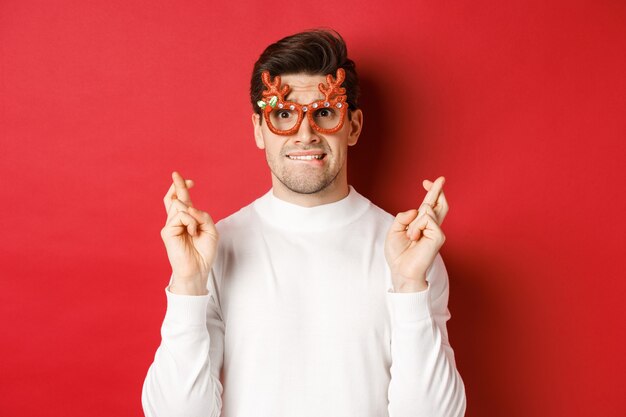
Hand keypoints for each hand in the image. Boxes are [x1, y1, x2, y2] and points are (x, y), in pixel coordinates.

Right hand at [160, 171, 218, 294]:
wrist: (198, 269)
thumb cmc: (204, 251)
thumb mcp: (210, 229)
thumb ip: (202, 215)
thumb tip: (188, 207)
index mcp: (187, 220)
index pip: (182, 200)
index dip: (183, 188)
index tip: (190, 181)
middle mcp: (177, 221)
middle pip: (174, 198)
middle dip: (178, 185)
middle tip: (176, 174)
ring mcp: (171, 225)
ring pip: (180, 206)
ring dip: (192, 214)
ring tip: (194, 230)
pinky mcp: (167, 231)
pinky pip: (180, 216)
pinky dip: (189, 221)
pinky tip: (191, 232)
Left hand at [384, 176, 448, 291]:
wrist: (401, 271)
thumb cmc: (398, 254)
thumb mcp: (394, 231)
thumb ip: (403, 217)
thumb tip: (417, 209)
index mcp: (422, 226)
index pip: (429, 205)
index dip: (430, 193)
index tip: (427, 182)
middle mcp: (432, 227)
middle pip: (439, 204)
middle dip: (438, 190)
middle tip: (440, 179)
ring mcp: (437, 232)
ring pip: (427, 210)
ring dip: (413, 222)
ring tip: (411, 237)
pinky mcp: (439, 236)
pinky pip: (427, 219)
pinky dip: (417, 227)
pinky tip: (415, 238)